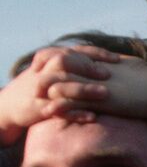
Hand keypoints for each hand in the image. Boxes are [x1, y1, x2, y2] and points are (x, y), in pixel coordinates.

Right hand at [0, 44, 116, 144]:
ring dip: (84, 88)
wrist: (9, 105)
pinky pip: (58, 110)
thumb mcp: (52, 70)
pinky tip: (92, 116)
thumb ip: (73, 64)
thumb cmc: (40, 86)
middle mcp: (45, 72)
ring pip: (61, 84)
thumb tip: (105, 61)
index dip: (95, 53)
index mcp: (50, 61)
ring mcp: (41, 90)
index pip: (74, 50)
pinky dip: (75, 113)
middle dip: (86, 66)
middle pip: (64, 61)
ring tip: (105, 93)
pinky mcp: (39, 108)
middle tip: (107, 74)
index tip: (116, 59)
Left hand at [42, 53, 146, 140]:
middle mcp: (98, 70)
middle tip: (42, 85)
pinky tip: (55, 113)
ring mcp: (99, 85)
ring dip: (51, 91)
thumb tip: (117, 61)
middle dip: (50, 74)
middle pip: (62, 65)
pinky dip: (62, 107)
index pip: (73, 55)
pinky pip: (75, 103)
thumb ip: (121, 62)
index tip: (55, 72)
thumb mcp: (134, 66)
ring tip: (43, 100)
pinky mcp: (104, 101)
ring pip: (64, 83)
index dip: (62, 62)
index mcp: (104, 60)